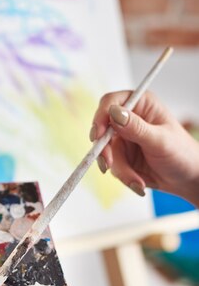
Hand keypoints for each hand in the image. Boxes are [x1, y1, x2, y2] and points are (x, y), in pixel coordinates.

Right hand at [91, 90, 198, 205]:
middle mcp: (129, 119)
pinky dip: (124, 177)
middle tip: (108, 165)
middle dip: (105, 151)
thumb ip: (136, 127)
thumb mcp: (160, 140)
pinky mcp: (122, 156)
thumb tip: (114, 113)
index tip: (98, 134)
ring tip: (138, 182)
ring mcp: (124, 138)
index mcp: (141, 105)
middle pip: (102, 130)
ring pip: (107, 153)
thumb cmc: (182, 154)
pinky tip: (139, 183)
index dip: (101, 116)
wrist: (187, 179)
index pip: (111, 102)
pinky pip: (114, 166)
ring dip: (121, 170)